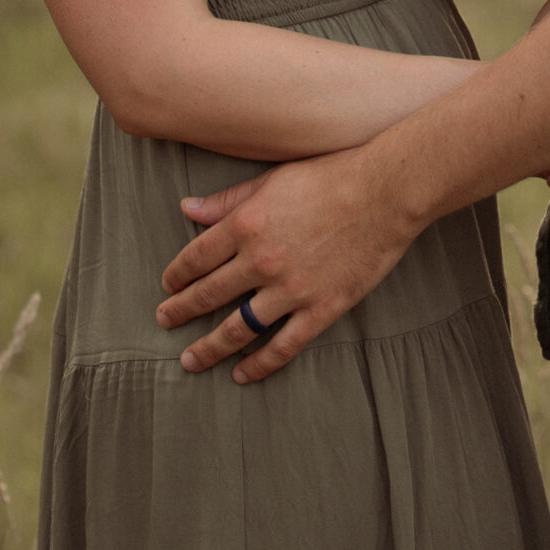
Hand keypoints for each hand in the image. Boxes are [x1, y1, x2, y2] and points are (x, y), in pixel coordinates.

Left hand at [156, 154, 416, 383]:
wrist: (385, 193)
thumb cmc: (331, 176)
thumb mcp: (273, 180)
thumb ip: (229, 200)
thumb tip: (187, 208)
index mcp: (246, 224)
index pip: (196, 257)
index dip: (177, 274)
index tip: (168, 285)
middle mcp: (261, 261)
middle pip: (208, 295)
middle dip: (181, 311)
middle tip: (164, 321)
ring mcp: (291, 289)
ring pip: (237, 328)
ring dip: (209, 347)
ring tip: (190, 359)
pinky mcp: (320, 309)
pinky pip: (282, 346)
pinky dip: (259, 364)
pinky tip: (241, 373)